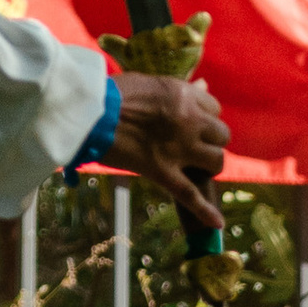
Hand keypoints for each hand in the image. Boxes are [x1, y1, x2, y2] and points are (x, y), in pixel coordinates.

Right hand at [101, 73, 226, 234]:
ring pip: (216, 162)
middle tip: (194, 144)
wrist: (86, 112)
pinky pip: (190, 194)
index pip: (213, 108)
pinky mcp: (163, 172)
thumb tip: (203, 85)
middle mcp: (189, 121)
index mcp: (183, 95)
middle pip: (221, 134)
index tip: (192, 121)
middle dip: (210, 139)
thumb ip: (179, 89)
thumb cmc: (110, 94)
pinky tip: (217, 224)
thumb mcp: (149, 82)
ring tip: (196, 167)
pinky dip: (205, 210)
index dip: (204, 116)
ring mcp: (178, 148)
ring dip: (209, 164)